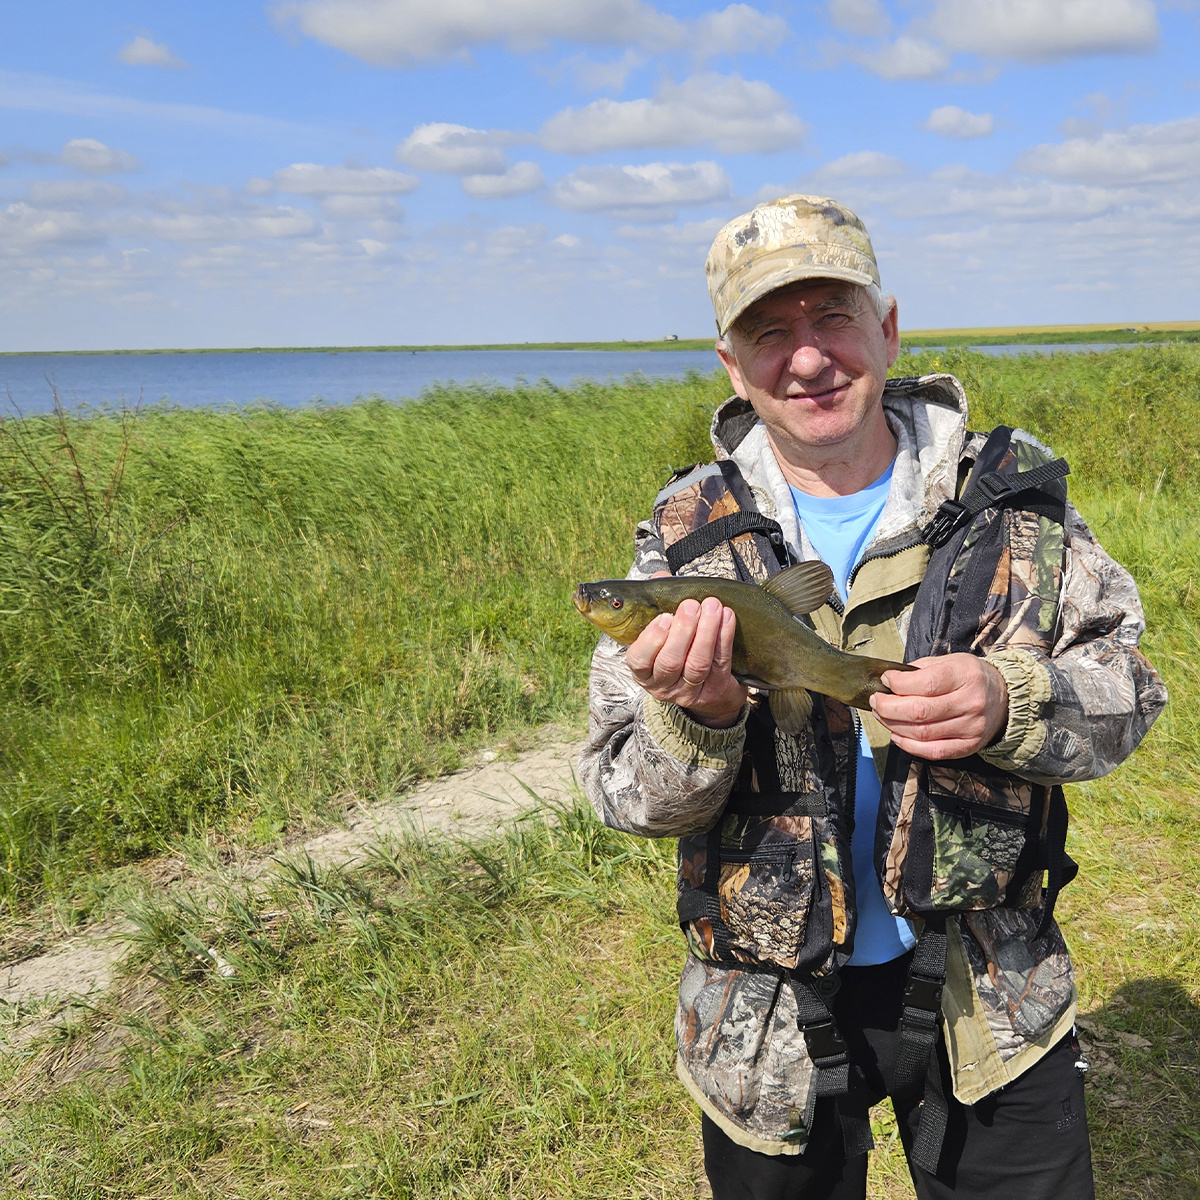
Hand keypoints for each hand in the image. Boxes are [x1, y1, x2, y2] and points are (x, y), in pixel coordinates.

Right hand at [625, 581, 747, 728]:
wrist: (710, 688)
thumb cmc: (681, 651)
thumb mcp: (664, 632)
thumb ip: (659, 604)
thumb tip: (660, 577)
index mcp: (644, 672)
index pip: (639, 660)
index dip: (651, 639)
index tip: (664, 617)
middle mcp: (663, 685)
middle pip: (670, 661)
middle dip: (683, 631)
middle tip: (691, 605)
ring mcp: (690, 692)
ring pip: (697, 663)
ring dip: (706, 632)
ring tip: (712, 606)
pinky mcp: (716, 689)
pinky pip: (720, 662)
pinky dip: (724, 638)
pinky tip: (727, 617)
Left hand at [870, 653, 1007, 759]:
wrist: (1005, 699)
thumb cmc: (970, 678)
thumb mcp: (951, 662)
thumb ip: (921, 670)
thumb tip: (890, 681)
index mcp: (965, 675)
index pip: (926, 683)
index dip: (899, 683)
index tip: (885, 679)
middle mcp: (970, 703)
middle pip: (920, 711)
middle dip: (889, 707)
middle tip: (876, 700)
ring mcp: (970, 727)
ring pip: (922, 732)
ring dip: (893, 725)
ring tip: (882, 715)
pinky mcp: (968, 746)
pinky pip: (932, 751)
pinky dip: (908, 745)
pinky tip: (897, 734)